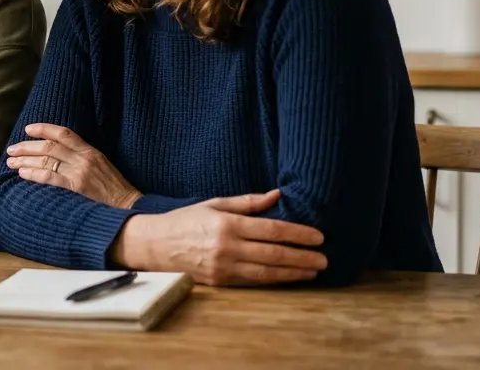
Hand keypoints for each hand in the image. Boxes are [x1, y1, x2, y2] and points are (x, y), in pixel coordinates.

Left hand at [6, 123, 141, 207]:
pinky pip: (49, 178)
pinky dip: (33, 174)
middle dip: (27, 147)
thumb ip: (83, 158)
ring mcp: (79, 173)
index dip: (44, 129)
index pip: (64, 133)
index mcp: (91, 151)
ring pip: (46, 161)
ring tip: (11, 162)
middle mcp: (84, 159)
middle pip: (49, 147)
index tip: (27, 129)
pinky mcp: (76, 188)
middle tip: (11, 149)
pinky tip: (22, 174)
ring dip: (25, 160)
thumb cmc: (115, 189)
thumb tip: (58, 154)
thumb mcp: (102, 166)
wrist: (129, 207)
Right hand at [111, 189, 328, 285]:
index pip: (272, 230)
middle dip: (303, 257)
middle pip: (274, 254)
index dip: (299, 234)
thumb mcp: (214, 204)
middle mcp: (227, 247)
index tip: (318, 237)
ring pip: (267, 272)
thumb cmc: (185, 220)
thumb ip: (247, 202)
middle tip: (324, 259)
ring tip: (313, 271)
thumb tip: (277, 196)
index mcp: (228, 224)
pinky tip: (289, 277)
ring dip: (293, 272)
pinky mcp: (220, 282)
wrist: (155, 245)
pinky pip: (253, 282)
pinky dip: (275, 280)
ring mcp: (224, 267)